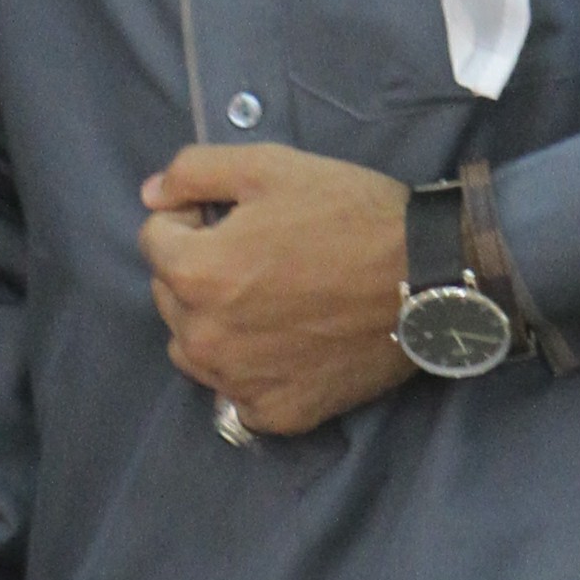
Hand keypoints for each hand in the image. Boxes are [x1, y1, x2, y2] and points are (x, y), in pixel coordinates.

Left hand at [138, 140, 416, 434]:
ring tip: (269, 301)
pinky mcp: (276, 413)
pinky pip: (235, 391)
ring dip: (214, 322)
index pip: (156, 239)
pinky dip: (250, 369)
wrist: (428, 276)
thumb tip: (150, 197)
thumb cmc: (349, 214)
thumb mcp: (270, 166)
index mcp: (196, 273)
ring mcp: (238, 383)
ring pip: (193, 348)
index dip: (193, 218)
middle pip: (170, 295)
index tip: (236, 218)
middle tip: (260, 256)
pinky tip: (287, 343)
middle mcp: (204, 337)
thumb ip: (193, 172)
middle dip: (199, 270)